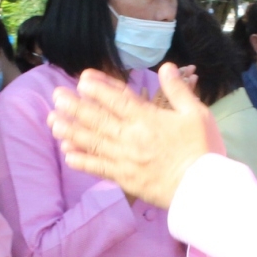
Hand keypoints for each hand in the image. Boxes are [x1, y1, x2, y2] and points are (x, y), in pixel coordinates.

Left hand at [50, 66, 216, 209]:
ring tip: (53, 122)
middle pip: (97, 119)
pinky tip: (67, 154)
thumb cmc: (203, 149)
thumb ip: (178, 90)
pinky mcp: (124, 179)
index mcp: (147, 119)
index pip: (116, 99)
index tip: (82, 80)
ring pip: (92, 142)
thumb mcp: (197, 113)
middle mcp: (130, 137)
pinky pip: (98, 168)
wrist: (202, 189)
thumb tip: (165, 67)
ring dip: (70, 131)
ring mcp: (125, 159)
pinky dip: (82, 161)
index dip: (97, 88)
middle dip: (74, 106)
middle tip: (55, 96)